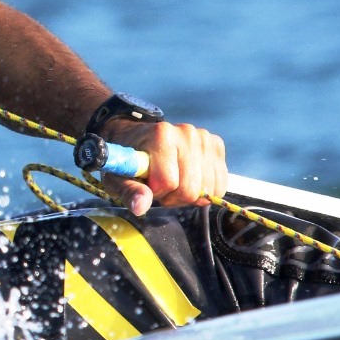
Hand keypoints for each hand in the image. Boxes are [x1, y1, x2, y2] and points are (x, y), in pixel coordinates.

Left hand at [99, 120, 226, 216]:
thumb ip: (129, 190)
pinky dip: (206, 191)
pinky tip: (190, 180)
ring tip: (174, 182)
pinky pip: (221, 184)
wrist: (138, 138)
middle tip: (161, 187)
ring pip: (207, 189)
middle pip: (190, 189)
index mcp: (161, 135)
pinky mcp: (216, 145)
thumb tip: (141, 206)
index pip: (169, 183)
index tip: (148, 185)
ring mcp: (204, 138)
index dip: (157, 192)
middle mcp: (186, 133)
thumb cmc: (129, 160)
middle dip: (174, 196)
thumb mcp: (119, 176)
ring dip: (189, 195)